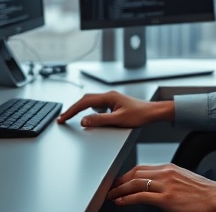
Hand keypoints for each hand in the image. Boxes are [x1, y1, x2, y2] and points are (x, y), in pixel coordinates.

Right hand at [57, 90, 173, 127]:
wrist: (153, 112)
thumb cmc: (140, 115)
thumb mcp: (118, 120)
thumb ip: (100, 120)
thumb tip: (84, 121)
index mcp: (108, 97)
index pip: (84, 102)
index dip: (72, 110)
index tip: (63, 118)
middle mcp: (109, 96)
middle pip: (85, 100)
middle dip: (72, 109)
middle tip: (62, 118)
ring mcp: (111, 99)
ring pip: (90, 101)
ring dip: (80, 108)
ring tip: (71, 116)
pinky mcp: (114, 104)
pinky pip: (97, 104)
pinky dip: (88, 109)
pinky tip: (89, 116)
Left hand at [108, 163, 215, 211]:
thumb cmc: (203, 192)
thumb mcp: (182, 180)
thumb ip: (168, 181)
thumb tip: (154, 187)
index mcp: (169, 168)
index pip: (141, 168)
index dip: (127, 175)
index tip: (119, 181)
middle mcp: (166, 173)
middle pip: (135, 173)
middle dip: (120, 181)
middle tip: (111, 188)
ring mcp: (166, 185)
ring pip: (135, 183)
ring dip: (120, 190)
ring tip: (112, 195)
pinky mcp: (167, 198)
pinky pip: (141, 196)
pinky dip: (128, 199)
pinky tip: (121, 201)